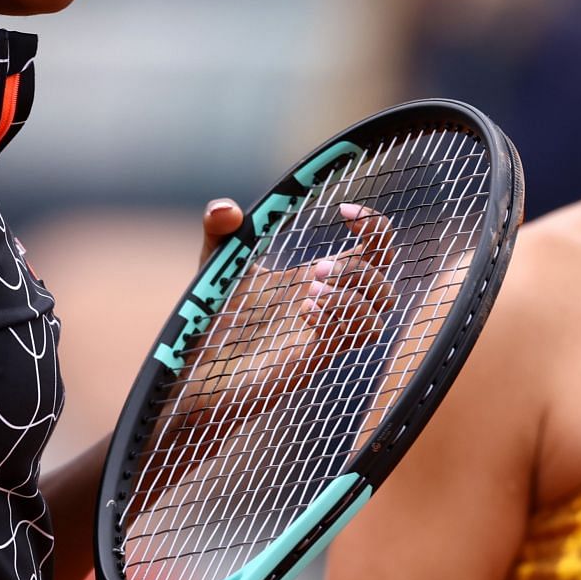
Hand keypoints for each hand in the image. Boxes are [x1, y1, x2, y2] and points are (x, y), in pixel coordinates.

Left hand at [139, 204, 398, 494]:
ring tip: (309, 293)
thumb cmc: (214, 321)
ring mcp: (324, 335)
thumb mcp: (218, 263)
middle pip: (383, 283)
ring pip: (379, 314)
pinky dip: (338, 319)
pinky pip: (352, 338)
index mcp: (317, 280)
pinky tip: (306, 311)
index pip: (374, 252)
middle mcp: (328, 307)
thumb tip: (225, 209)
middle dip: (359, 270)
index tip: (345, 211)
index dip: (375, 228)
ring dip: (353, 296)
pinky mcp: (313, 359)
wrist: (197, 370)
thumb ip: (219, 230)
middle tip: (316, 271)